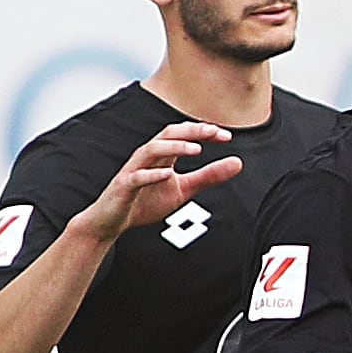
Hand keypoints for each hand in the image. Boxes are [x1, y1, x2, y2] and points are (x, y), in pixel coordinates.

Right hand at [73, 124, 245, 243]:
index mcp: (162, 156)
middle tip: (215, 133)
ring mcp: (134, 170)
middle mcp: (147, 158)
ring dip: (174, 147)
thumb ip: (208, 176)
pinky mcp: (123, 187)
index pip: (182, 135)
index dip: (203, 132)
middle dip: (191, 131)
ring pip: (151, 150)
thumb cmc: (146, 201)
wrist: (114, 220)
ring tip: (196, 149)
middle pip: (167, 134)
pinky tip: (167, 173)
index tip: (226, 135)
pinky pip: (136, 177)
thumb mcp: (184, 189)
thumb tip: (238, 163)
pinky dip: (151, 174)